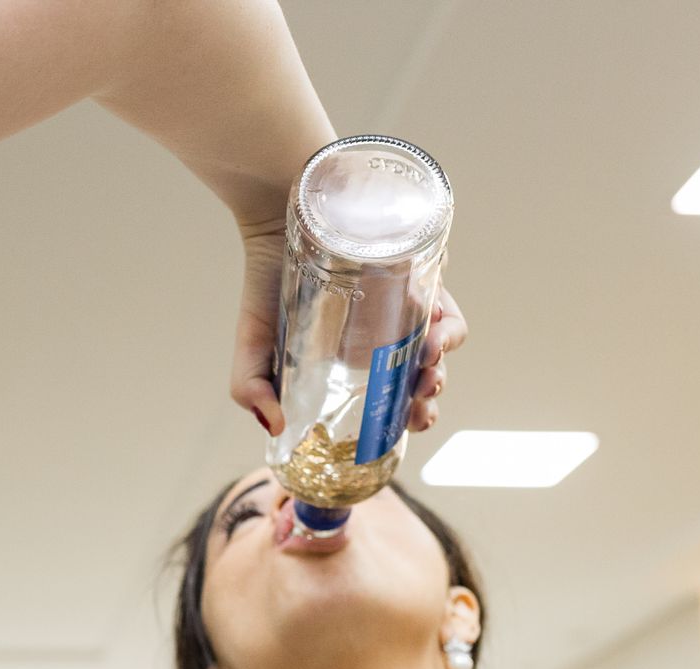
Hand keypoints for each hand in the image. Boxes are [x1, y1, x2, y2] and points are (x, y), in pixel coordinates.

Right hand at [230, 227, 468, 438]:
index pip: (389, 398)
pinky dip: (450, 328)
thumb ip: (249, 386)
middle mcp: (384, 335)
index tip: (405, 423)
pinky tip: (433, 331)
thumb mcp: (252, 338)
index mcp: (352, 361)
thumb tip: (275, 428)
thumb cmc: (267, 277)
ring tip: (427, 365)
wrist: (278, 210)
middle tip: (420, 399)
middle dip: (429, 396)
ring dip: (443, 363)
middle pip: (421, 378)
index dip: (404, 417)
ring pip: (443, 346)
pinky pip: (449, 309)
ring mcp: (406, 305)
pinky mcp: (421, 274)